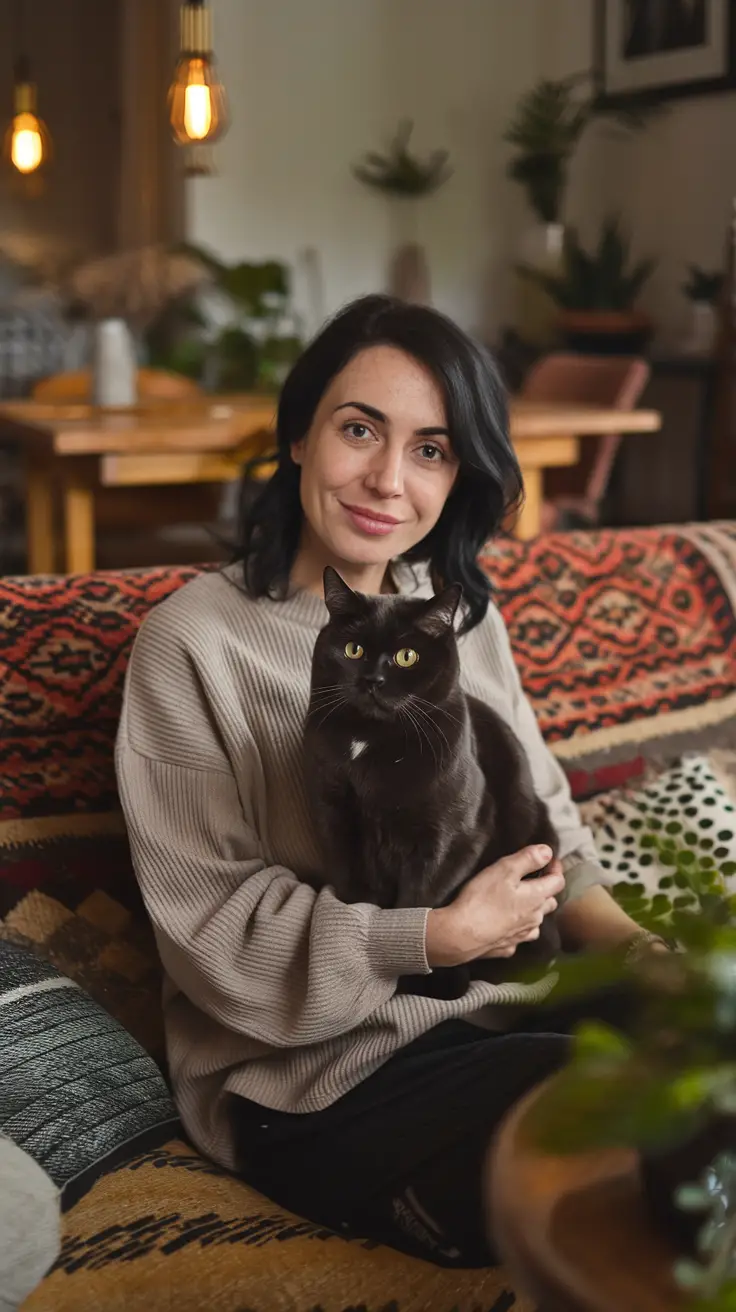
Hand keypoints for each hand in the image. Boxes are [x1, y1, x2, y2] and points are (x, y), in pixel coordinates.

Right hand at [425, 846, 564, 968]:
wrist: (461, 935)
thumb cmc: (482, 899)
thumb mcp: (504, 869)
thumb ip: (528, 859)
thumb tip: (547, 852)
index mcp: (536, 897)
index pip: (558, 882)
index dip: (555, 869)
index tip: (549, 860)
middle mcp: (534, 918)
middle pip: (549, 902)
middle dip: (546, 889)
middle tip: (534, 879)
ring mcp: (522, 935)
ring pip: (536, 922)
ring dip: (533, 911)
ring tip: (521, 903)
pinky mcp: (508, 947)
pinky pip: (519, 937)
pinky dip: (517, 930)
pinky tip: (507, 926)